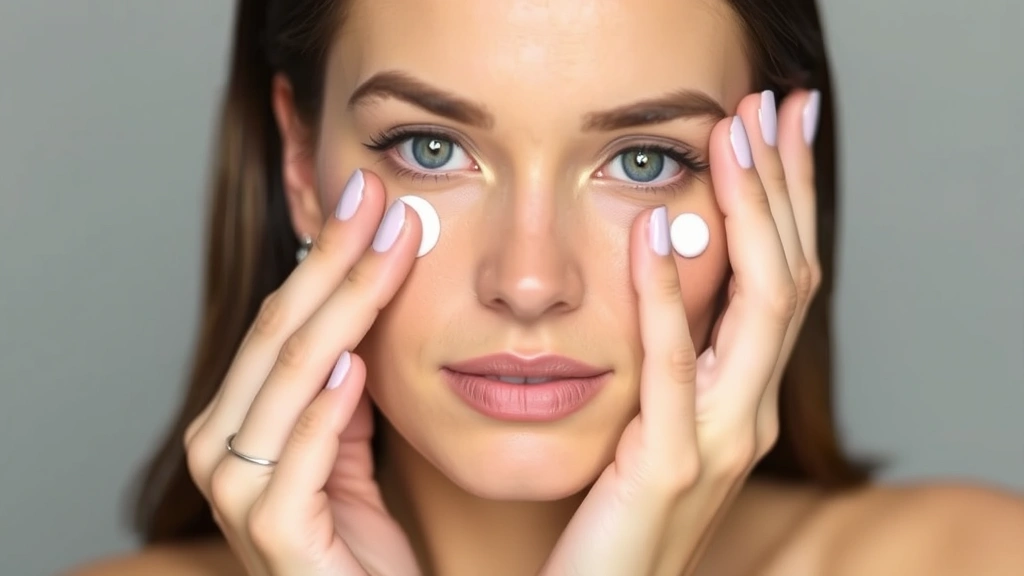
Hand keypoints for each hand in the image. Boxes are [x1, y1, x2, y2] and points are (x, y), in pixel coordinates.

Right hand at [184, 170, 422, 575]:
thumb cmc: (354, 541)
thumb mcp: (345, 446)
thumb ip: (339, 388)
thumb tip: (358, 312)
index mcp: (236, 420)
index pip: (280, 317)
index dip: (325, 254)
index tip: (366, 196)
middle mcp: (222, 447)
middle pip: (282, 332)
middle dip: (335, 259)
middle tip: (380, 200)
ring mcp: (242, 492)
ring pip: (292, 375)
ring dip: (346, 306)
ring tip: (392, 250)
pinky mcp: (275, 533)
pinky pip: (303, 455)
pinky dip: (328, 405)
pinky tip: (357, 361)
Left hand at [539, 90, 821, 575]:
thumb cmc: (621, 506)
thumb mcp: (656, 416)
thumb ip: (674, 349)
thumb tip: (665, 258)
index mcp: (746, 394)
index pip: (785, 277)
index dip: (787, 198)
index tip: (775, 126)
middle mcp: (751, 410)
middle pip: (792, 275)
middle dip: (784, 185)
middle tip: (772, 105)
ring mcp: (720, 438)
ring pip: (760, 307)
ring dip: (748, 215)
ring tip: (731, 139)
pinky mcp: (671, 464)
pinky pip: (674, 365)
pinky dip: (666, 294)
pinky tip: (652, 233)